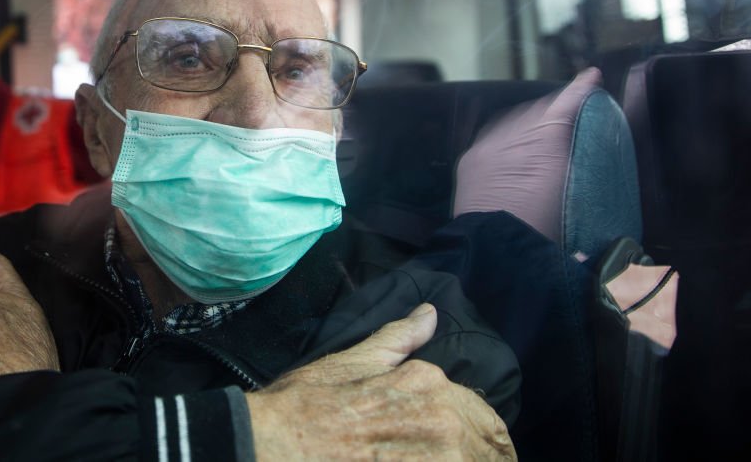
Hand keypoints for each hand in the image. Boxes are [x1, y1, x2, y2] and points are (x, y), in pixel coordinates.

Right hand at [246, 304, 515, 460]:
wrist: (271, 444)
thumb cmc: (306, 404)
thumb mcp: (352, 361)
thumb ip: (398, 340)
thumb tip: (429, 314)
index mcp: (432, 386)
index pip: (489, 425)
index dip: (488, 446)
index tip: (474, 456)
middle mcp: (443, 424)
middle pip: (489, 455)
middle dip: (480, 459)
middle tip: (440, 455)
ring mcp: (434, 459)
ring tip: (419, 460)